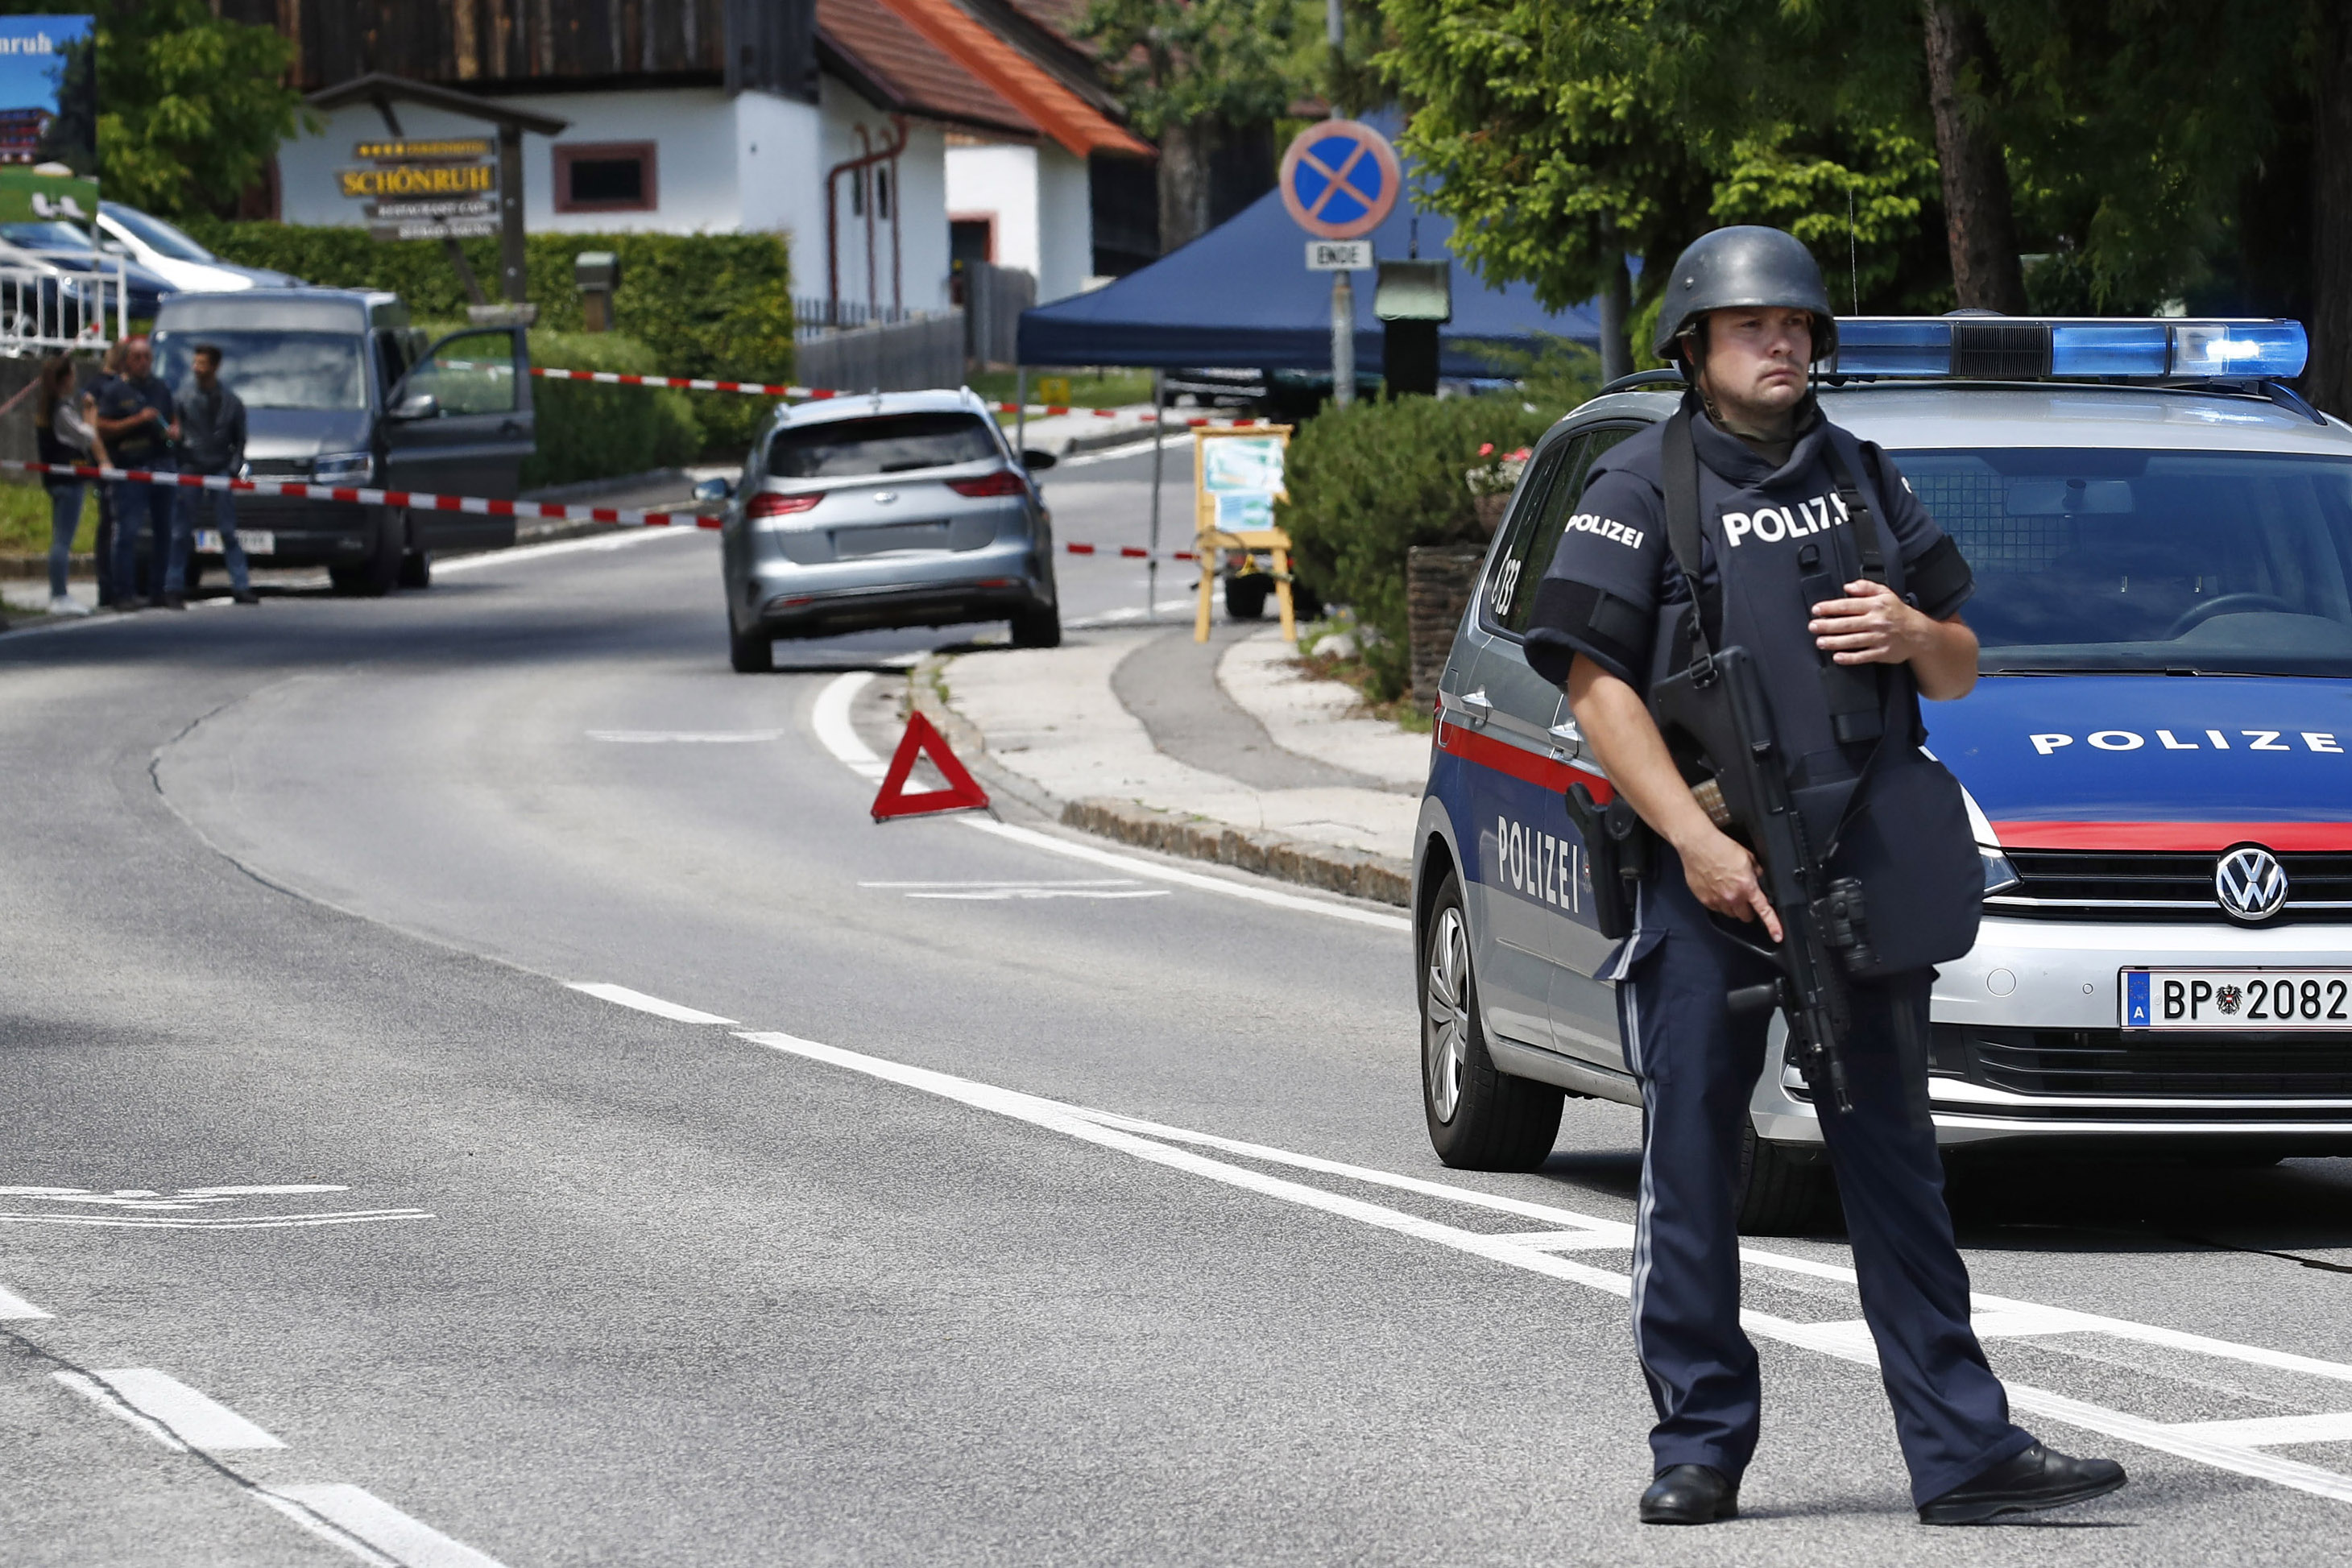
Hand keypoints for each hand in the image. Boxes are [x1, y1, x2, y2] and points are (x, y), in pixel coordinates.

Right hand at [1676, 825, 1783, 941]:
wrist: (1698, 844)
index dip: (1773, 925)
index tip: (1778, 935)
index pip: (1764, 911)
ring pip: (1730, 914)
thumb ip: (1756, 871)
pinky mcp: (1704, 899)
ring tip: (1728, 889)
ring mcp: (1717, 900)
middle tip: (1745, 897)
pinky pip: (1716, 908)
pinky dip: (1718, 902)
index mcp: (1747, 886)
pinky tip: (1716, 888)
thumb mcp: (1747, 857)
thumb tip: (1759, 877)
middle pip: (1745, 917)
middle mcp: (1732, 897)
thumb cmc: (1721, 847)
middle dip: (1748, 910)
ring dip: (1733, 907)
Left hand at [1809, 578, 1927, 665]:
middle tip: (1813, 626)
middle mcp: (1877, 621)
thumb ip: (1866, 587)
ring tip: (1820, 642)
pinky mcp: (1882, 653)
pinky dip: (1850, 658)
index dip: (1830, 608)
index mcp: (1876, 606)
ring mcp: (1879, 638)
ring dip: (1834, 642)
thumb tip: (1848, 587)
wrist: (1919, 634)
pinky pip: (1863, 656)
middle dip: (1827, 625)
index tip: (1816, 610)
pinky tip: (1837, 657)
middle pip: (1847, 624)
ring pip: (1853, 640)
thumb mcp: (1886, 593)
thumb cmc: (1899, 613)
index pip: (1848, 606)